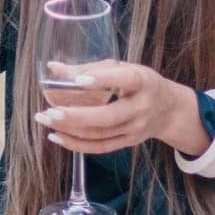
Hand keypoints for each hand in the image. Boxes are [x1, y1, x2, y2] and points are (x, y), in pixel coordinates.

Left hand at [32, 61, 208, 155]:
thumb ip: (89, 68)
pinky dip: (76, 144)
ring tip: (45, 120)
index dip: (102, 80)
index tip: (79, 80)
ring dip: (69, 129)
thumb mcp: (123, 68)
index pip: (124, 80)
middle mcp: (141, 107)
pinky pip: (100, 147)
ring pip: (100, 135)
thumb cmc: (141, 83)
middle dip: (76, 116)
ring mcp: (135, 129)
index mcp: (143, 81)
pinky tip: (57, 136)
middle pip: (108, 116)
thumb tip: (53, 67)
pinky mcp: (128, 143)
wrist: (169, 110)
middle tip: (49, 112)